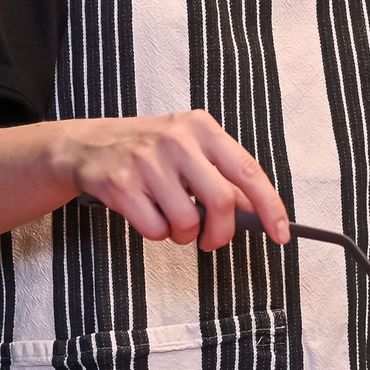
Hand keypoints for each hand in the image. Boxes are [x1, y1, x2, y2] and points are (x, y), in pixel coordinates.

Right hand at [52, 111, 290, 247]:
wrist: (88, 145)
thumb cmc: (149, 150)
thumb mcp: (190, 148)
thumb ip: (223, 175)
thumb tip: (257, 212)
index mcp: (202, 128)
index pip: (249, 171)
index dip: (270, 207)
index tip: (281, 233)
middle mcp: (177, 140)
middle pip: (222, 202)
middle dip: (222, 233)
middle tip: (212, 241)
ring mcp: (147, 162)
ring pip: (187, 222)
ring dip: (183, 235)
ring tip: (170, 219)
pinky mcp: (121, 185)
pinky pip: (155, 229)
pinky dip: (156, 233)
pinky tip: (147, 213)